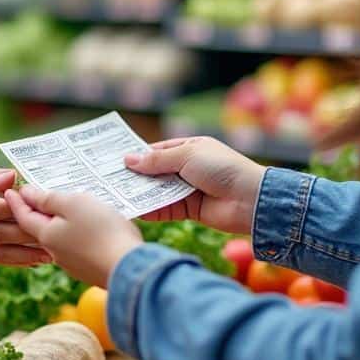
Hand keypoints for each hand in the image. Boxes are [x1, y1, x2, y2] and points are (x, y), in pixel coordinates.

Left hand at [4, 185, 141, 287]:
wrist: (130, 270)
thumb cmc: (102, 232)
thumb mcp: (74, 204)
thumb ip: (49, 199)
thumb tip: (27, 194)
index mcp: (46, 235)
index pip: (23, 216)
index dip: (16, 201)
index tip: (8, 191)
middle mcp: (55, 252)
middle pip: (40, 228)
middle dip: (36, 212)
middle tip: (33, 195)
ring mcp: (73, 263)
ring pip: (60, 238)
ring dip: (58, 222)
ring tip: (62, 208)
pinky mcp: (90, 269)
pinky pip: (77, 246)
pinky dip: (75, 234)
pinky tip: (85, 227)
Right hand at [123, 136, 266, 233]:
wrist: (250, 199)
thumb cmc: (221, 168)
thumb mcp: (187, 156)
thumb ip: (157, 161)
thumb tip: (128, 160)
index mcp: (190, 149)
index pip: (159, 151)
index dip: (139, 155)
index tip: (116, 161)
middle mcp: (188, 168)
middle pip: (156, 172)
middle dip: (136, 176)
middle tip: (109, 179)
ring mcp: (188, 190)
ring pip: (158, 191)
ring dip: (140, 192)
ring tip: (115, 194)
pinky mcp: (189, 210)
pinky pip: (165, 208)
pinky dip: (151, 209)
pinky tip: (133, 209)